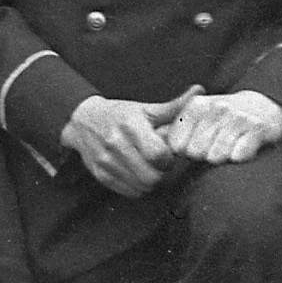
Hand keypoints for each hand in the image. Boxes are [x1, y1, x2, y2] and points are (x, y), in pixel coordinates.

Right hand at [60, 89, 194, 196]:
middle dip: (161, 173)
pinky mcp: (100, 174)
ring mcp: (105, 160)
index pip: (158, 155)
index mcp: (130, 125)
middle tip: (159, 164)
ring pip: (142, 187)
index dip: (168, 159)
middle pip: (152, 177)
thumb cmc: (120, 115)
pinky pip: (129, 192)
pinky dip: (137, 187)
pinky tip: (135, 173)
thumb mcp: (146, 109)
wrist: (82, 121)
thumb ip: (174, 106)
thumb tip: (199, 90)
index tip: (167, 153)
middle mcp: (114, 143)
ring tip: (147, 167)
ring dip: (150, 181)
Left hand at [164, 88, 281, 164]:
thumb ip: (175, 131)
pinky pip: (239, 156)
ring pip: (216, 156)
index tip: (194, 146)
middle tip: (213, 147)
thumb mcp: (197, 115)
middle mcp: (216, 108)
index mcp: (196, 105)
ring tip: (227, 148)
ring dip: (221, 158)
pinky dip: (239, 157)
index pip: (176, 144)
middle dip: (202, 156)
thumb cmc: (223, 117)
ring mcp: (237, 117)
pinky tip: (241, 149)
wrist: (264, 104)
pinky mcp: (257, 128)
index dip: (184, 151)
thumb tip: (159, 153)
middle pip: (195, 153)